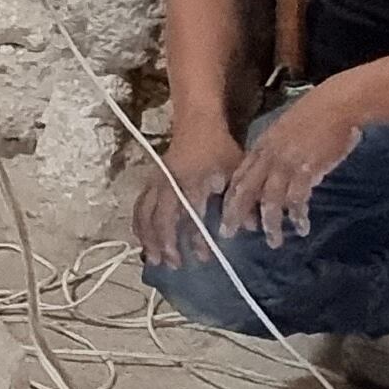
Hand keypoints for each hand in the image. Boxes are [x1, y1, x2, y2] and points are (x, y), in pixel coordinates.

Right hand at [134, 123, 240, 268]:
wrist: (197, 123)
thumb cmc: (219, 148)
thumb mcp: (235, 170)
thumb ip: (240, 199)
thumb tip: (249, 228)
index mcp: (192, 182)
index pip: (192, 217)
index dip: (197, 239)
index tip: (204, 257)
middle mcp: (170, 184)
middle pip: (161, 218)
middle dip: (166, 244)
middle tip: (174, 264)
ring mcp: (157, 182)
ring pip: (145, 214)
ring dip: (149, 238)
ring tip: (154, 259)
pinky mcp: (151, 182)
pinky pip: (139, 206)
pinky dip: (139, 225)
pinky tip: (143, 240)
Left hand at [220, 89, 359, 247]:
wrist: (337, 104)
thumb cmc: (316, 114)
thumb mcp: (286, 130)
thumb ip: (277, 151)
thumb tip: (275, 173)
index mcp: (263, 146)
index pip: (239, 176)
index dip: (231, 198)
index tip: (226, 216)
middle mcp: (269, 156)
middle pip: (245, 190)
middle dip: (235, 214)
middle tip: (229, 235)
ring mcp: (286, 163)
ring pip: (269, 200)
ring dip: (270, 224)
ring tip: (274, 241)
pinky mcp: (306, 169)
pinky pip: (296, 199)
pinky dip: (297, 215)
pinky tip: (301, 227)